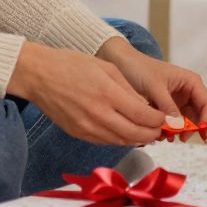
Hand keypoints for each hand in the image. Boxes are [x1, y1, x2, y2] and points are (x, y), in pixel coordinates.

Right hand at [8, 42, 167, 145]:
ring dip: (138, 138)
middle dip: (153, 133)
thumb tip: (146, 108)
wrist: (39, 75)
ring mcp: (87, 127)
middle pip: (136, 134)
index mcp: (108, 94)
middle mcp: (99, 115)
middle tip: (162, 128)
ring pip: (122, 141)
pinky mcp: (78, 134)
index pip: (144, 116)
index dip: (160, 120)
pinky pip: (106, 141)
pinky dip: (120, 138)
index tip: (168, 119)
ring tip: (148, 131)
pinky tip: (127, 131)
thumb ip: (129, 90)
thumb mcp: (107, 69)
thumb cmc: (72, 65)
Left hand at [100, 37, 206, 130]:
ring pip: (186, 122)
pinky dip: (169, 130)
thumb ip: (167, 106)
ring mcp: (178, 100)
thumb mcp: (155, 87)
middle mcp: (188, 92)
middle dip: (191, 129)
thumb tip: (179, 125)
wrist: (123, 64)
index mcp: (191, 82)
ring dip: (179, 131)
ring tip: (166, 136)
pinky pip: (173, 122)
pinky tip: (160, 133)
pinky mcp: (167, 108)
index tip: (202, 135)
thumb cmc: (140, 68)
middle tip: (180, 138)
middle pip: (199, 115)